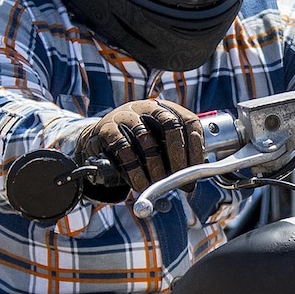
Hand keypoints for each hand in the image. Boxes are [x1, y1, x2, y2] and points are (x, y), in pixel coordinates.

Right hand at [75, 99, 204, 193]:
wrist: (98, 143)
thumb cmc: (136, 148)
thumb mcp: (158, 146)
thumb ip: (174, 156)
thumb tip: (191, 179)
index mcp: (166, 110)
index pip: (189, 121)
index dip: (195, 146)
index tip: (196, 170)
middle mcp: (148, 107)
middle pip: (170, 124)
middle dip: (178, 155)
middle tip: (179, 180)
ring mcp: (127, 115)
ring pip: (146, 139)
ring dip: (155, 167)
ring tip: (157, 185)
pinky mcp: (107, 127)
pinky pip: (123, 147)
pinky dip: (133, 169)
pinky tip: (138, 184)